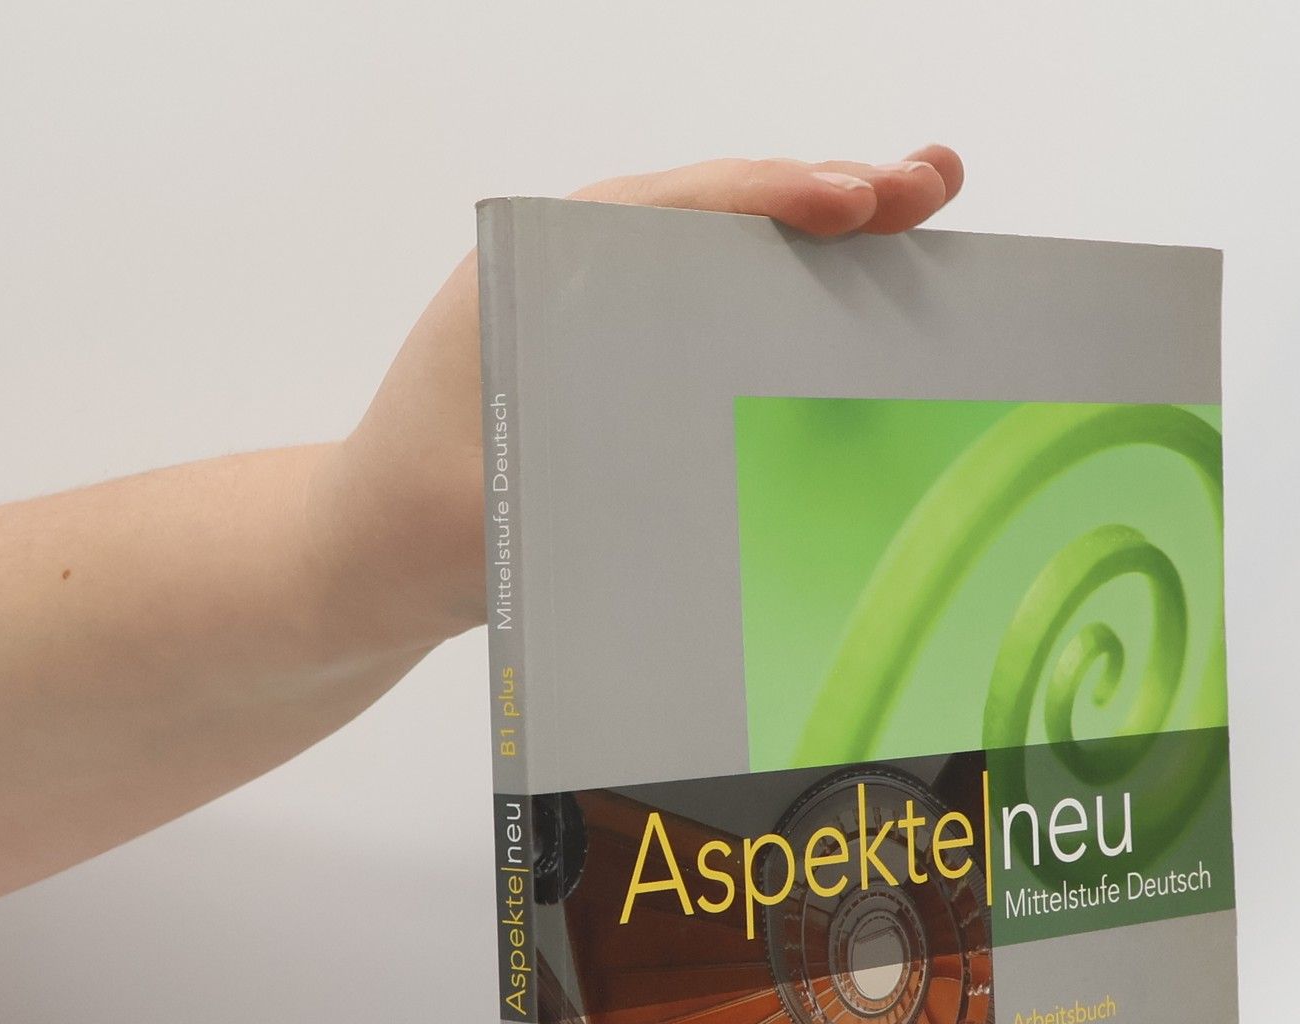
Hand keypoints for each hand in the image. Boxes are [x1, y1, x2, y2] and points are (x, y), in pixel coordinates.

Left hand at [309, 147, 965, 651]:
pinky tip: (868, 312)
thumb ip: (573, 491)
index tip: (855, 200)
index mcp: (536, 275)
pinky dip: (798, 309)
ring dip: (829, 249)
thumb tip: (695, 483)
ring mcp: (609, 321)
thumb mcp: (492, 510)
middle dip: (832, 199)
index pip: (674, 209)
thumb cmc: (415, 525)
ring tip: (926, 219)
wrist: (368, 560)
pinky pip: (726, 321)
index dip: (774, 197)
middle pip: (723, 218)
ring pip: (734, 264)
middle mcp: (578, 278)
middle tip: (931, 186)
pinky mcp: (631, 372)